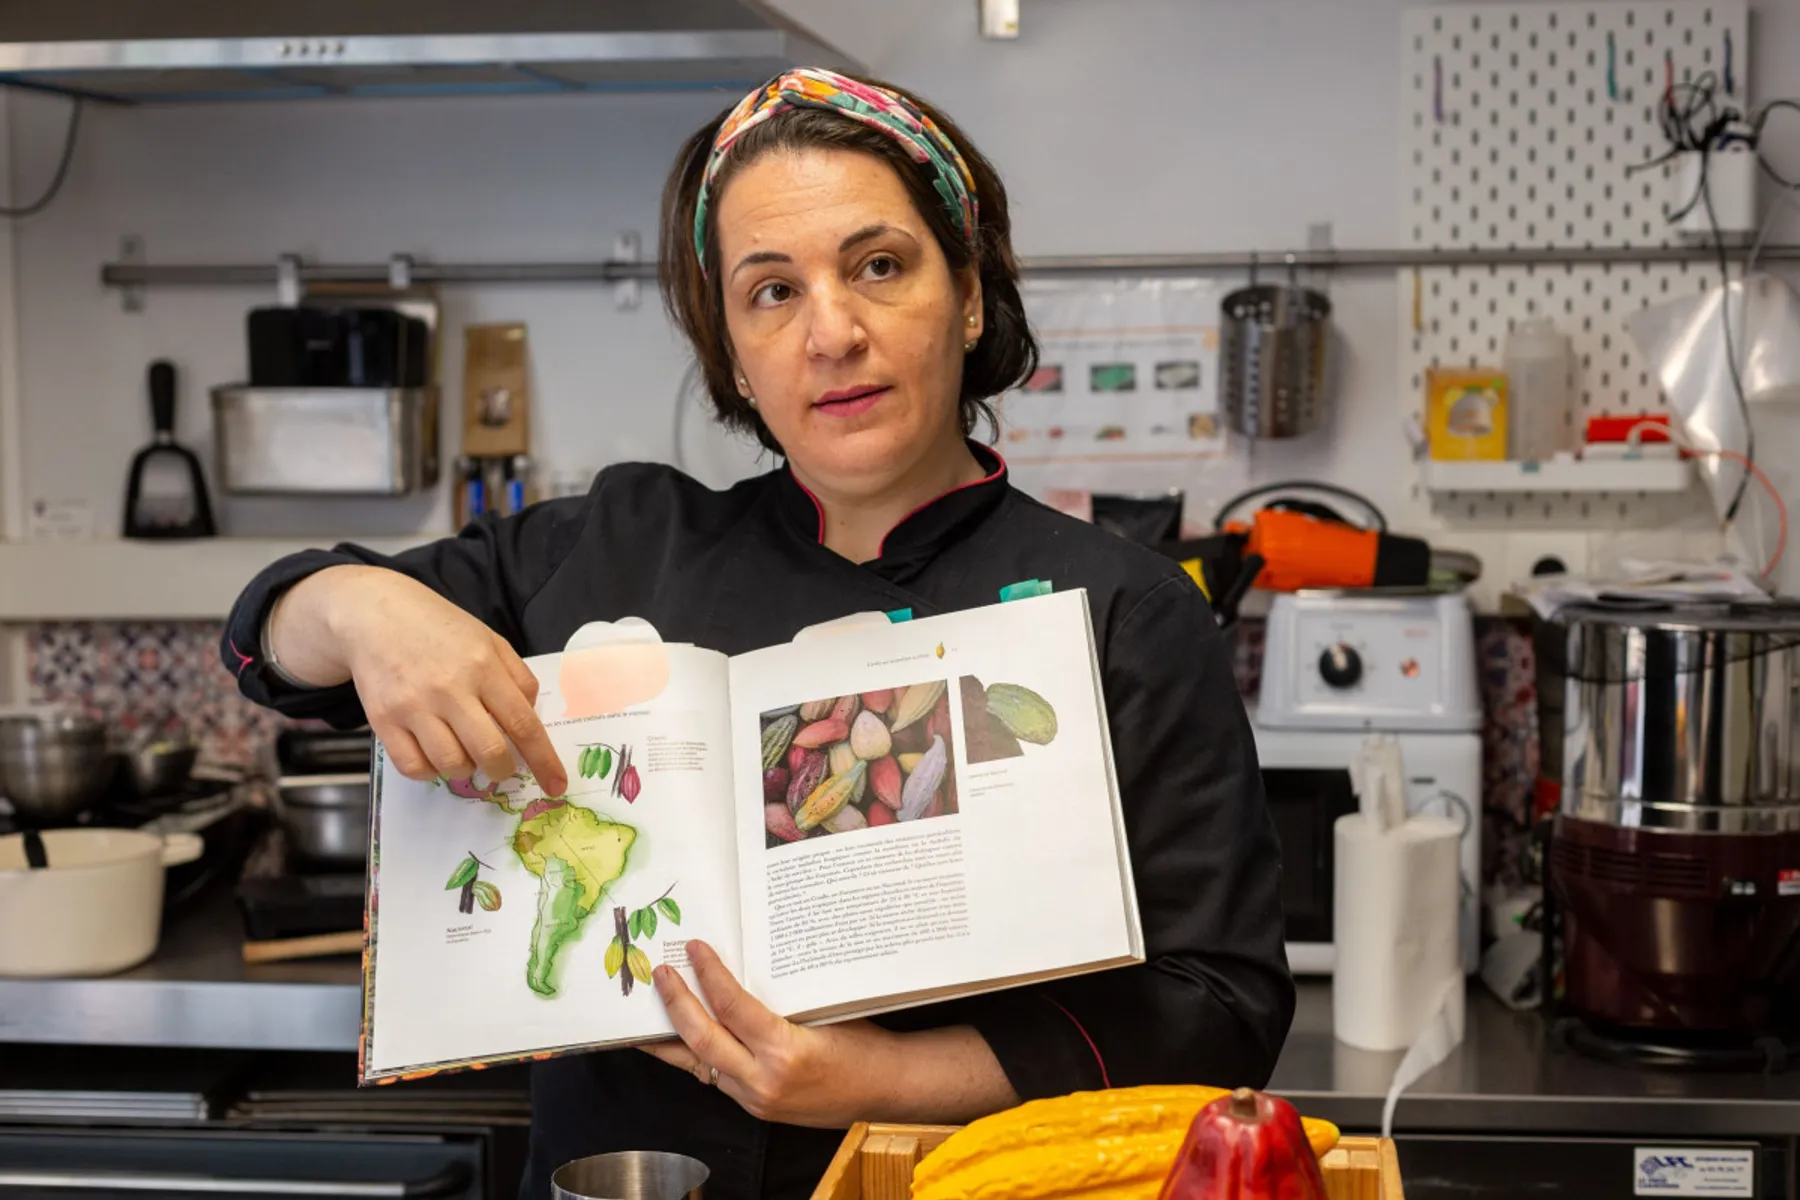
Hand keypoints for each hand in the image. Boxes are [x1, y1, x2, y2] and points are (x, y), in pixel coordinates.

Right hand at [276, 566, 565, 794]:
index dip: (543, 760)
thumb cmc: (438, 628)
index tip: (556, 784)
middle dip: (502, 770)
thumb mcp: (488, 640)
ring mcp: (414, 706)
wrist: (374, 614)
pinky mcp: (383, 720)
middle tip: (500, 768)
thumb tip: (531, 717)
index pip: (523, 724)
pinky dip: (431, 772)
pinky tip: (434, 756)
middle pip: (490, 751)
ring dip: (466, 770)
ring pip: (452, 764)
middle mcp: (450, 688)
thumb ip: (517, 677)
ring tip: (464, 754)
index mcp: (484, 666)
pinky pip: (414, 767)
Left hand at [640, 940, 895, 1126]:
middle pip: (702, 1039)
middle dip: (675, 1005)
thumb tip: (741, 966)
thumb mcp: (823, 1010)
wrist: (886, 1089)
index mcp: (785, 1051)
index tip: (695, 949)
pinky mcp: (757, 1109)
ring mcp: (757, 1099)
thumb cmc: (864, 1044)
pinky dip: (697, 1057)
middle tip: (660, 975)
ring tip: (647, 1017)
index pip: (731, 1007)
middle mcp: (764, 1080)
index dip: (709, 974)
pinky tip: (683, 1042)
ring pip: (700, 1065)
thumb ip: (779, 999)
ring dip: (672, 1039)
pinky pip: (716, 1079)